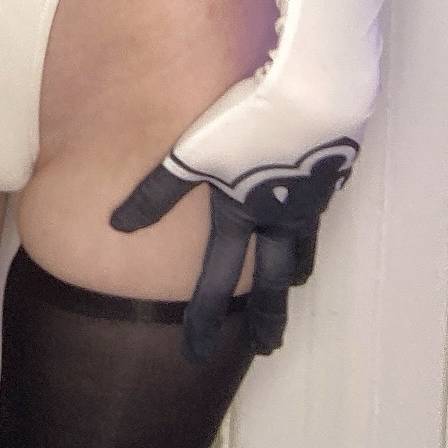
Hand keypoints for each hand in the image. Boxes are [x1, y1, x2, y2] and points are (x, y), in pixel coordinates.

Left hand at [111, 138, 356, 362]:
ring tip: (292, 284)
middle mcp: (279, 217)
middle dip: (268, 315)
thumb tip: (117, 226)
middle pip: (273, 280)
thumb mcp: (192, 154)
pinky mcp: (330, 170)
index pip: (218, 279)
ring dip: (293, 270)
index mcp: (243, 216)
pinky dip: (310, 224)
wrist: (313, 93)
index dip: (204, 317)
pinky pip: (317, 210)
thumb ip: (157, 192)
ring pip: (302, 246)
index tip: (197, 354)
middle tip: (266, 346)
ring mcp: (309, 197)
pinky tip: (308, 210)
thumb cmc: (247, 121)